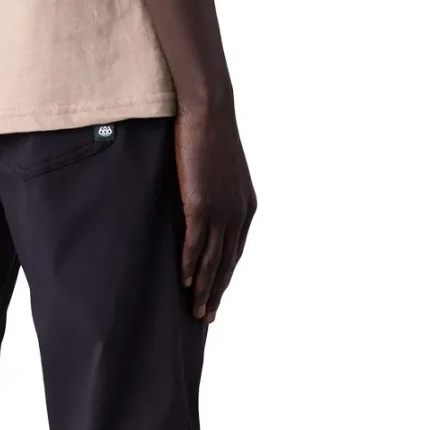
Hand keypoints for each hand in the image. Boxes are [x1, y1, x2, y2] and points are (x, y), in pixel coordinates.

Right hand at [176, 104, 256, 321]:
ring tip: (196, 311)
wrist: (209, 112)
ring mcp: (221, 211)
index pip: (234, 253)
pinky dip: (190, 265)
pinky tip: (184, 282)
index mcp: (246, 208)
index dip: (224, 278)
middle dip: (216, 293)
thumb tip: (201, 210)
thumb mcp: (219, 173)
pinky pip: (195, 244)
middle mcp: (238, 214)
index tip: (215, 298)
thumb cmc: (210, 137)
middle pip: (226, 264)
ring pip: (212, 260)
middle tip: (207, 318)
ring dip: (204, 288)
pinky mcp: (201, 205)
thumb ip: (215, 196)